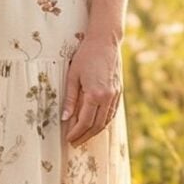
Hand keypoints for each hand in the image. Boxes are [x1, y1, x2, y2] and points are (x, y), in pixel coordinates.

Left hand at [61, 29, 122, 145]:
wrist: (105, 41)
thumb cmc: (86, 55)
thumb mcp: (73, 75)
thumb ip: (70, 98)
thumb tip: (65, 118)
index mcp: (95, 94)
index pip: (85, 122)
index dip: (76, 132)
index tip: (68, 138)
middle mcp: (107, 98)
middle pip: (96, 126)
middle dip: (85, 136)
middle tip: (74, 142)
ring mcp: (115, 95)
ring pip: (106, 121)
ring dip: (94, 132)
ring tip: (83, 137)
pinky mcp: (118, 92)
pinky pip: (112, 113)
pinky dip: (104, 122)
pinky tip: (96, 124)